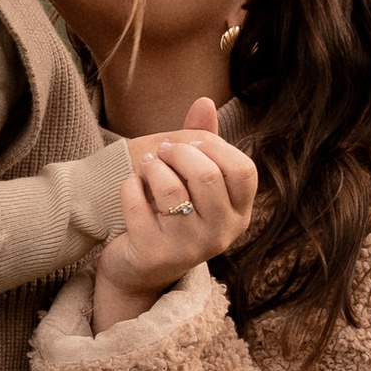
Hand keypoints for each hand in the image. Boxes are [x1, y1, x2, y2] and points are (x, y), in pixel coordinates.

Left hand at [96, 99, 257, 331]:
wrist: (139, 269)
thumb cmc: (171, 215)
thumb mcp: (193, 182)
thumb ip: (203, 143)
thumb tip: (205, 102)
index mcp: (239, 215)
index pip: (243, 170)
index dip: (214, 147)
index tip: (190, 143)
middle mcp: (221, 235)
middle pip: (206, 175)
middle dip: (177, 152)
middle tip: (160, 151)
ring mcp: (188, 249)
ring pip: (171, 189)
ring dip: (152, 167)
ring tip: (146, 166)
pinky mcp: (154, 254)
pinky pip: (137, 204)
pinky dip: (128, 186)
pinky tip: (130, 189)